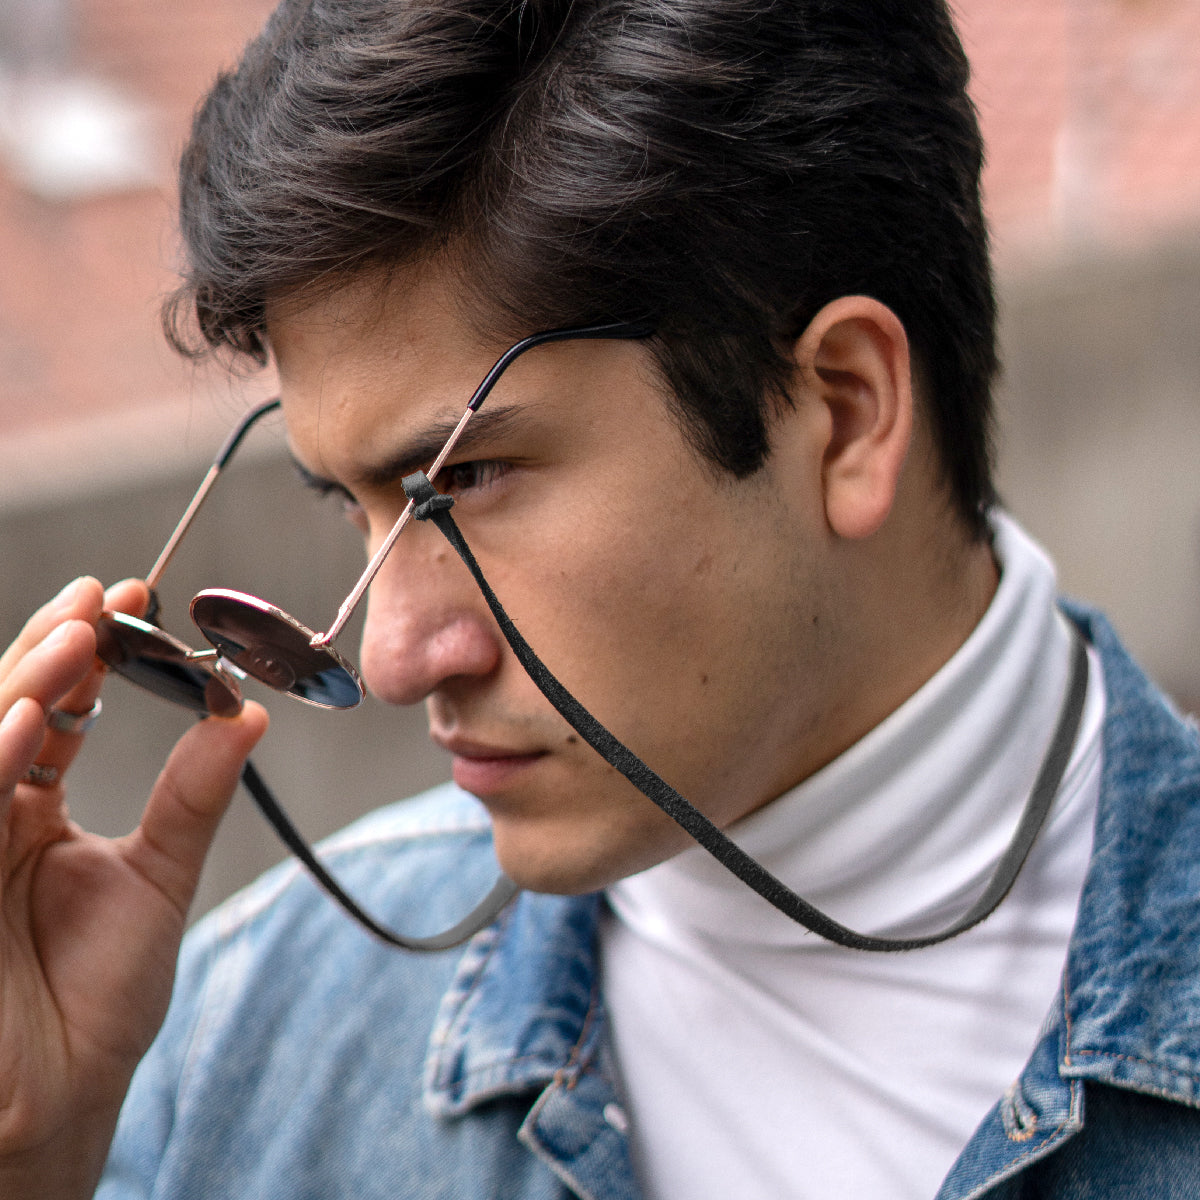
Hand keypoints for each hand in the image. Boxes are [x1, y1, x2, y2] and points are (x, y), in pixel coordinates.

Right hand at [0, 577, 267, 1197]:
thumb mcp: (161, 876)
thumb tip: (248, 715)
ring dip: (23, 686)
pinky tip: (29, 721)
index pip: (57, 708)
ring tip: (77, 638)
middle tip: (104, 601)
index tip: (136, 598)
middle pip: (11, 709)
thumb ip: (195, 794)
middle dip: (53, 650)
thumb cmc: (100, 1000)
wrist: (66, 1097)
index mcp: (32, 809)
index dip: (90, 652)